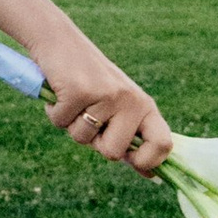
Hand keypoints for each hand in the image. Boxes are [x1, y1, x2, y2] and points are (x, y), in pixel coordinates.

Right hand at [40, 38, 171, 172]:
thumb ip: (133, 137)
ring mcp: (106, 96)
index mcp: (145, 106)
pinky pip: (61, 123)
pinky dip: (55, 112)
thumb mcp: (118, 106)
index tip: (132, 162)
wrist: (60, 41)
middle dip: (94, 142)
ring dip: (70, 125)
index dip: (147, 162)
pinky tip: (60, 93)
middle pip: (114, 153)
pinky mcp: (79, 91)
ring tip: (74, 100)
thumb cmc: (90, 80)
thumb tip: (152, 175)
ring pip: (82, 140)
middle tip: (89, 117)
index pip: (163, 145)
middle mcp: (130, 101)